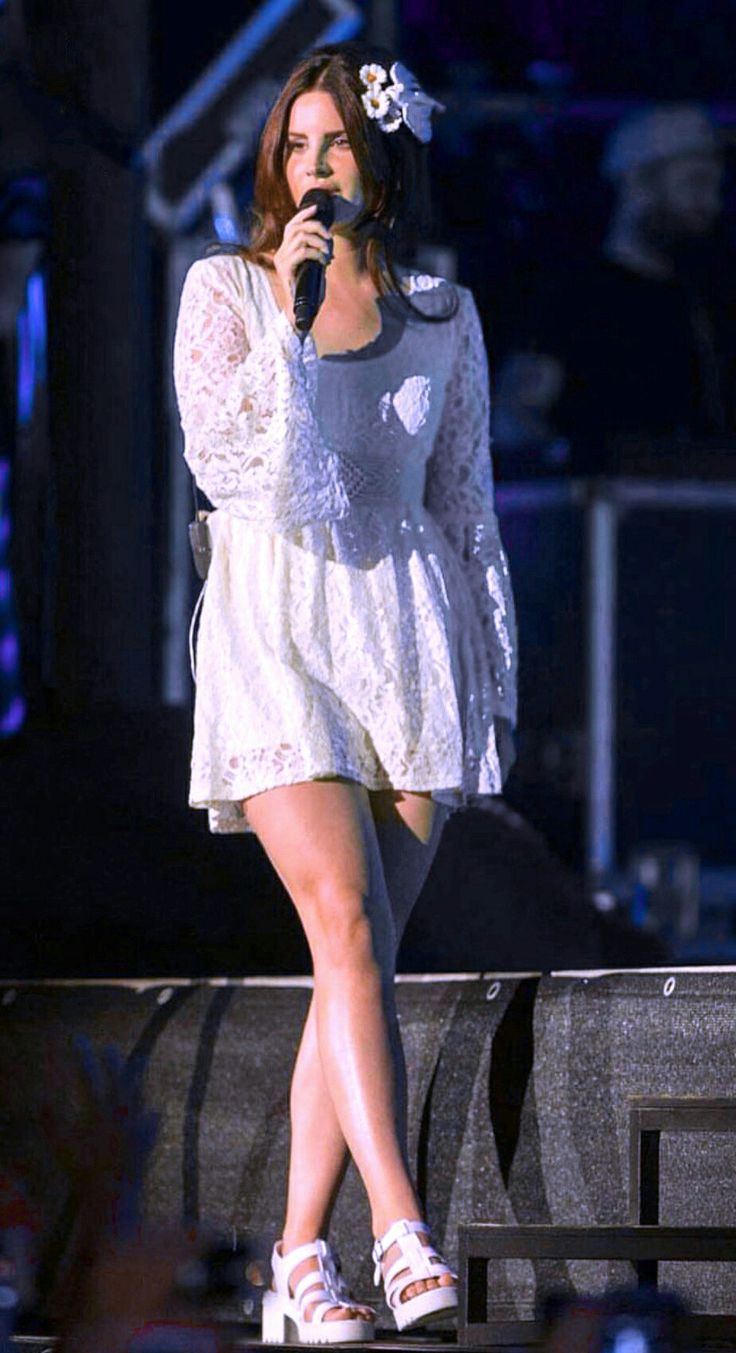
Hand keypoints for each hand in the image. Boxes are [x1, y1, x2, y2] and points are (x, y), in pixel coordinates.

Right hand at [272, 203, 331, 327]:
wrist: (299, 313)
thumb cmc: (308, 292)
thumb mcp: (313, 268)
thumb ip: (316, 254)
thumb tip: (327, 241)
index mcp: (285, 250)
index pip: (291, 225)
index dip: (303, 214)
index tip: (317, 208)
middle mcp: (281, 253)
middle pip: (296, 227)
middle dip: (316, 227)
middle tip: (330, 237)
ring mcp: (281, 261)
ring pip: (300, 237)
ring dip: (319, 242)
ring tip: (328, 252)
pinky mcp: (285, 269)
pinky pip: (302, 252)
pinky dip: (316, 253)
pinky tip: (324, 261)